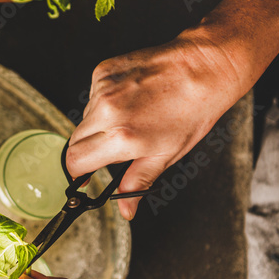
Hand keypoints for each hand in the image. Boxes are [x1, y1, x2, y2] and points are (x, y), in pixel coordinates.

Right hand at [66, 31, 243, 218]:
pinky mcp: (103, 70)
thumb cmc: (192, 111)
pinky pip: (93, 95)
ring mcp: (103, 88)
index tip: (85, 175)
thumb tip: (125, 210)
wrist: (203, 68)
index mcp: (121, 137)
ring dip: (99, 123)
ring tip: (131, 117)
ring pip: (85, 117)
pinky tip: (130, 98)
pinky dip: (105, 101)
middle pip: (75, 140)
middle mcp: (106, 111)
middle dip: (88, 149)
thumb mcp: (166, 154)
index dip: (78, 172)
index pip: (75, 161)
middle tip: (112, 148)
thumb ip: (137, 182)